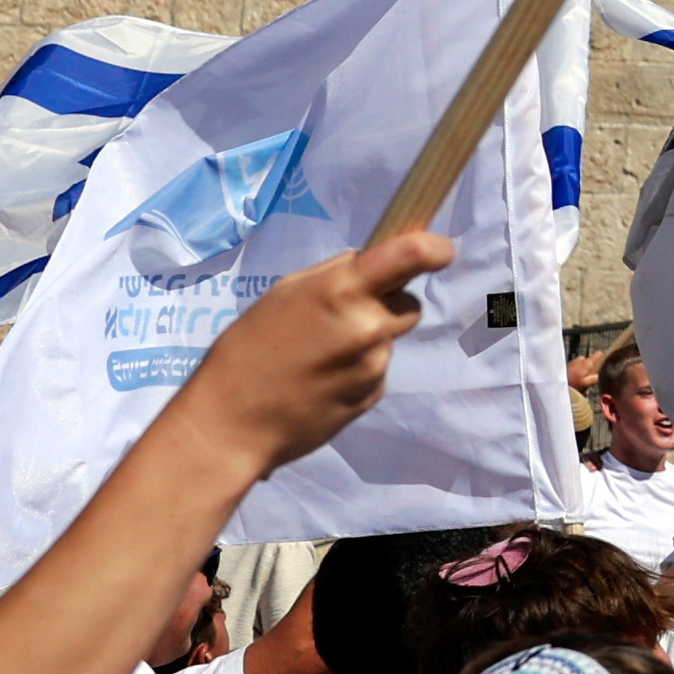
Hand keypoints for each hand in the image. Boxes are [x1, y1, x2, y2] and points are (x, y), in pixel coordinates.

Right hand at [180, 235, 449, 467]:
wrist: (232, 424)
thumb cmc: (247, 350)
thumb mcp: (284, 294)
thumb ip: (333, 277)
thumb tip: (370, 264)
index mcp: (341, 290)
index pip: (409, 256)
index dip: (432, 249)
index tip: (440, 250)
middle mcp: (367, 326)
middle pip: (407, 304)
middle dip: (385, 305)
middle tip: (342, 317)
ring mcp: (373, 366)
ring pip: (386, 340)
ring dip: (364, 343)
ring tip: (315, 358)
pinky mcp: (372, 397)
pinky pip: (374, 372)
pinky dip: (355, 373)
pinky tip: (318, 382)